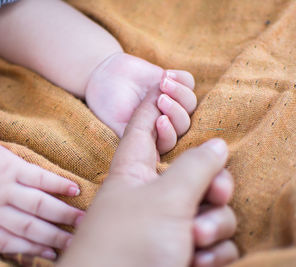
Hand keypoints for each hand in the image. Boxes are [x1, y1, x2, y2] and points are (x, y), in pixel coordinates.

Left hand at [0, 137, 83, 259]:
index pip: (10, 242)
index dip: (33, 250)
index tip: (53, 254)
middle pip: (30, 227)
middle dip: (55, 237)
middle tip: (76, 241)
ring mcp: (5, 186)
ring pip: (38, 204)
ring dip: (63, 213)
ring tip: (83, 219)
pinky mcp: (12, 166)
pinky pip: (39, 177)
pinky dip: (57, 183)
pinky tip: (74, 188)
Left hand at [58, 89, 237, 266]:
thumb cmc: (128, 242)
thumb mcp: (165, 199)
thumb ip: (195, 168)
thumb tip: (217, 144)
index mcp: (137, 171)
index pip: (146, 128)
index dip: (154, 106)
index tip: (162, 83)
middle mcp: (153, 194)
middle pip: (197, 172)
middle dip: (213, 187)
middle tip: (213, 196)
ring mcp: (168, 225)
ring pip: (212, 210)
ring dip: (212, 227)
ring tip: (193, 242)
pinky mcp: (180, 252)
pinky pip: (214, 241)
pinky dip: (212, 252)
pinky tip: (197, 262)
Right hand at [85, 52, 196, 153]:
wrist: (102, 75)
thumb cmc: (107, 104)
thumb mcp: (117, 124)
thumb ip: (134, 140)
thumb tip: (153, 162)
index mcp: (153, 135)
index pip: (171, 140)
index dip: (169, 132)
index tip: (160, 120)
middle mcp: (165, 120)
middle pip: (184, 123)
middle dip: (175, 111)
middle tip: (160, 99)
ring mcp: (171, 101)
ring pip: (189, 102)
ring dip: (179, 93)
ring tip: (163, 83)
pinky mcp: (174, 82)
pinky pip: (189, 82)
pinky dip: (181, 79)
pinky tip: (165, 75)